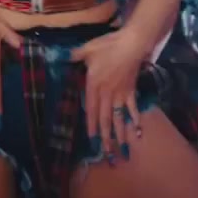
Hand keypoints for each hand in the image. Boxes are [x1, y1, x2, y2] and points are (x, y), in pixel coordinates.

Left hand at [71, 29, 145, 160]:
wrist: (131, 44)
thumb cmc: (108, 46)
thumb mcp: (86, 49)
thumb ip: (73, 56)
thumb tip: (59, 57)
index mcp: (94, 85)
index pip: (91, 109)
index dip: (92, 125)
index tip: (92, 140)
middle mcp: (107, 94)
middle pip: (105, 119)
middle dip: (106, 137)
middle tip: (106, 153)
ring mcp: (120, 94)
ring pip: (119, 118)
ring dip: (120, 134)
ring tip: (122, 150)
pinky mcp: (131, 91)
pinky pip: (133, 108)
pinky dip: (135, 120)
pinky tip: (138, 132)